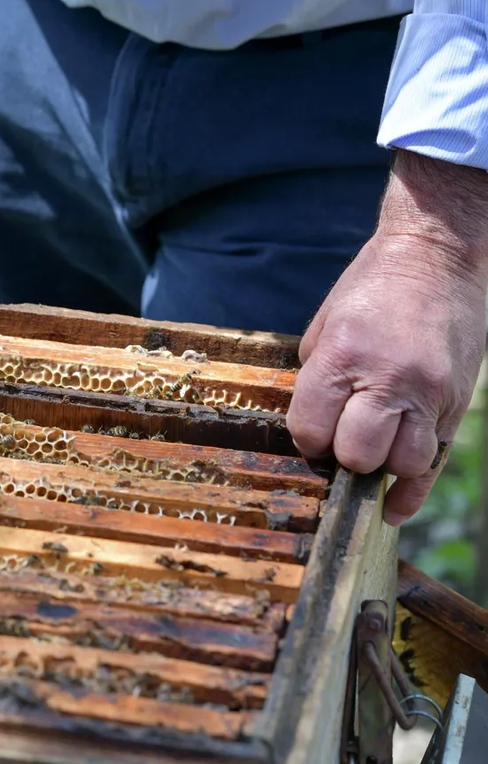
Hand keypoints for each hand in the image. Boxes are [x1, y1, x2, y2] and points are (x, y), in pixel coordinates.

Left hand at [288, 152, 487, 525]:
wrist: (436, 257)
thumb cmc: (370, 290)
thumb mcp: (324, 328)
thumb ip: (316, 382)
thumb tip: (313, 433)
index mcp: (343, 357)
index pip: (311, 430)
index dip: (307, 439)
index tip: (312, 431)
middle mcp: (388, 379)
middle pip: (357, 455)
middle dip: (343, 456)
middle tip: (342, 437)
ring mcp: (429, 394)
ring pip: (401, 465)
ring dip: (381, 465)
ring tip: (373, 444)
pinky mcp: (456, 403)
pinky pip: (434, 462)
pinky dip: (411, 490)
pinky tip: (393, 507)